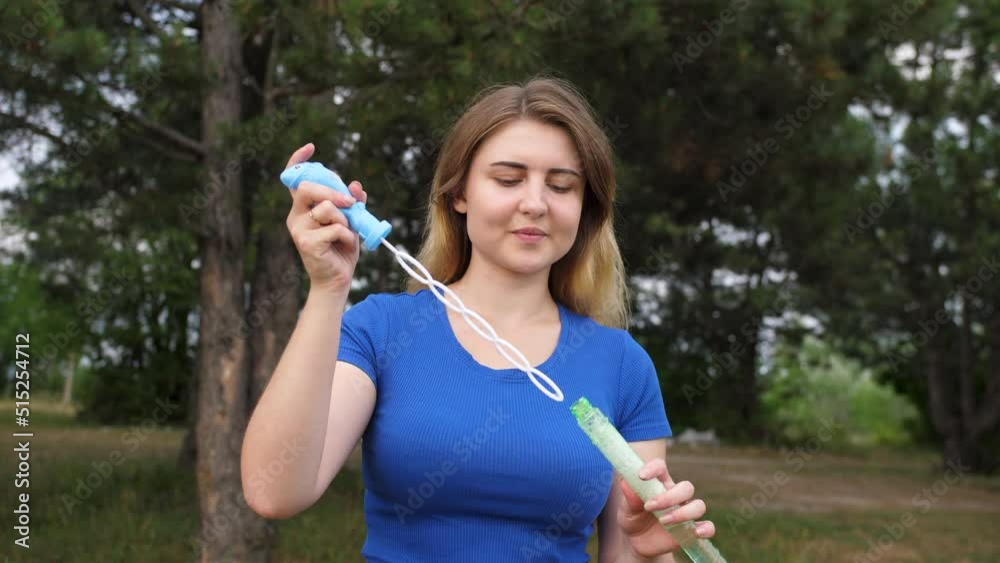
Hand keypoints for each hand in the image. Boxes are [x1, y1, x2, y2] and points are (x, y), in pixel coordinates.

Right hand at [284, 143, 368, 294]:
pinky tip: (343, 246)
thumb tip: (357, 185)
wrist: (337, 280)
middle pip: (309, 187)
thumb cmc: (341, 249)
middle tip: (350, 202)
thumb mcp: (351, 221)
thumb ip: (353, 202)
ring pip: (327, 208)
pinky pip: (335, 228)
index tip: (311, 147)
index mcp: (304, 208)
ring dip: (345, 219)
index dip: (299, 160)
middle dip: (333, 190)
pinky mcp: (306, 243)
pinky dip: (347, 236)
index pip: (295, 179)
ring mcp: (298, 229)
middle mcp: (296, 216)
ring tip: (346, 233)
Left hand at [617, 458, 715, 558]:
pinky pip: (708, 526)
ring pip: (698, 505)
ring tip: (663, 521)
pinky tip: (695, 532)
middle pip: (686, 487)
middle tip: (650, 507)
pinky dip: (705, 528)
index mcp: (659, 483)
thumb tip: (626, 483)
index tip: (641, 476)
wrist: (637, 543)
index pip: (661, 468)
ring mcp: (685, 512)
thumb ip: (629, 498)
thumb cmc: (633, 519)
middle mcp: (675, 495)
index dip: (653, 468)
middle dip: (670, 497)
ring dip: (683, 513)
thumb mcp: (626, 510)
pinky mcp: (692, 530)